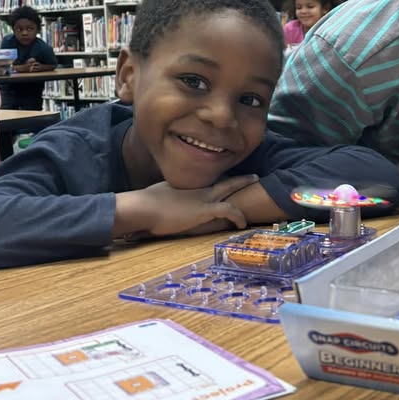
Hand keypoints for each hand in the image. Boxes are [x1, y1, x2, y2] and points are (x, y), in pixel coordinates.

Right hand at [113, 174, 257, 237]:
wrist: (143, 208)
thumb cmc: (146, 204)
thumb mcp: (160, 196)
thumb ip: (169, 197)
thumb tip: (165, 201)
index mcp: (188, 187)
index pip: (210, 181)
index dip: (222, 181)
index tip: (230, 181)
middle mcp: (198, 189)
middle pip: (224, 180)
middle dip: (240, 179)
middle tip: (254, 176)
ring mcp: (203, 198)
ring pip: (231, 190)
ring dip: (244, 189)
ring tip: (255, 194)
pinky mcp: (204, 210)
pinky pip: (228, 209)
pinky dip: (238, 215)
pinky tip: (242, 223)